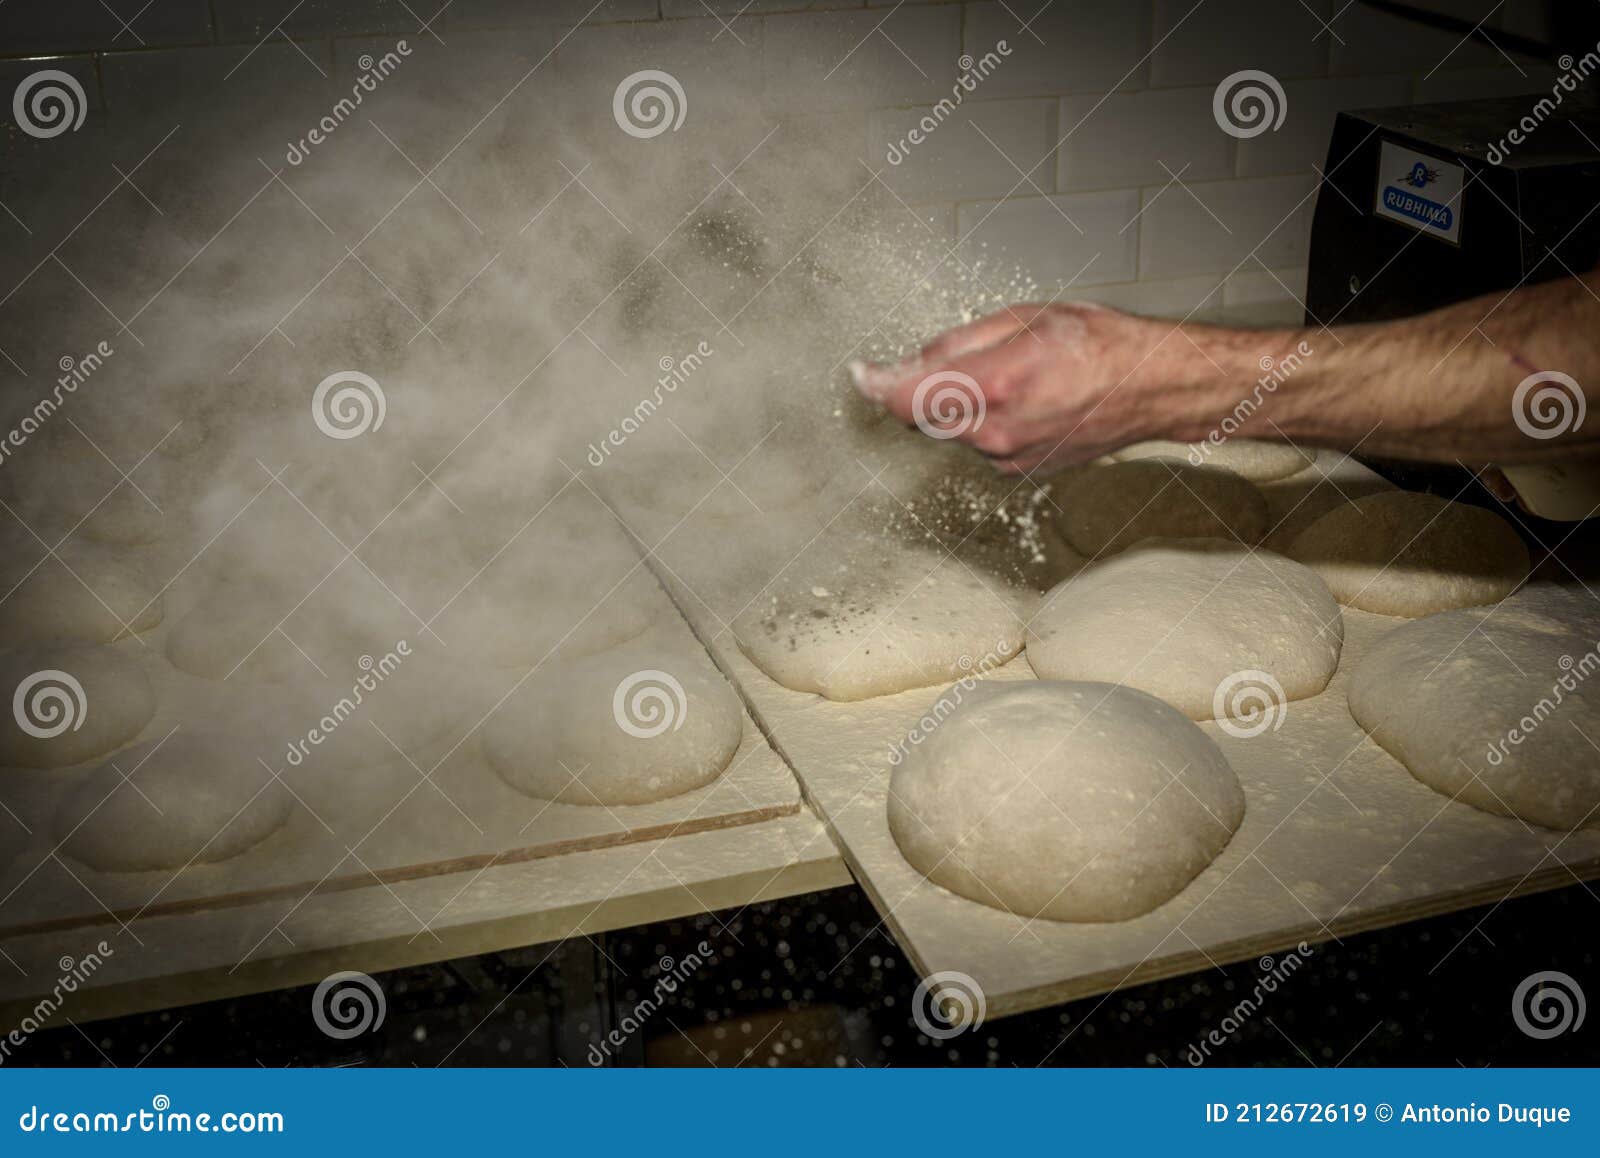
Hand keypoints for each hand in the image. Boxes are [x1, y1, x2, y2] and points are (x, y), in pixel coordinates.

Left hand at [848, 302, 1175, 473]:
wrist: (1150, 388)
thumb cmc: (1098, 344)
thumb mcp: (1022, 317)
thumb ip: (957, 343)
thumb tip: (911, 361)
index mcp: (993, 384)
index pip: (905, 396)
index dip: (875, 383)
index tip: (861, 372)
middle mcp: (995, 430)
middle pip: (923, 413)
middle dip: (924, 386)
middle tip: (959, 356)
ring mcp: (1007, 456)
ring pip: (951, 428)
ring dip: (959, 402)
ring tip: (1011, 373)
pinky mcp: (1018, 469)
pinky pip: (979, 441)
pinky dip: (985, 419)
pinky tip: (1023, 398)